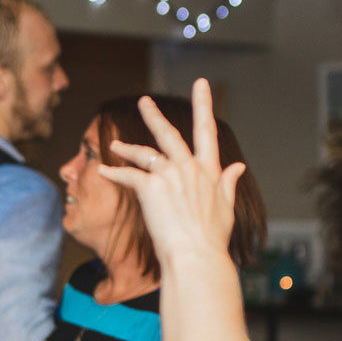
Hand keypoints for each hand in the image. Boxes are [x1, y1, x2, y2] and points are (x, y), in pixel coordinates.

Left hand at [96, 80, 243, 269]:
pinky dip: (114, 173)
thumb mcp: (226, 208)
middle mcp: (190, 168)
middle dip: (154, 115)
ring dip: (127, 149)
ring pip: (145, 153)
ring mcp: (170, 175)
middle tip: (143, 101)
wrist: (196, 255)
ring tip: (115, 145)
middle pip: (170, 134)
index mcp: (209, 171)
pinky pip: (128, 175)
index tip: (201, 84)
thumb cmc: (211, 239)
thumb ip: (228, 183)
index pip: (207, 132)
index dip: (203, 104)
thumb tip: (239, 166)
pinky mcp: (151, 187)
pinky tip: (102, 172)